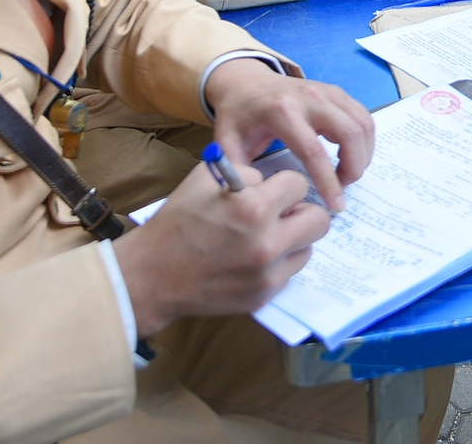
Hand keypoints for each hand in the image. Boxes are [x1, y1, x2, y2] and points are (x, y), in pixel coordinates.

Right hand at [113, 162, 328, 337]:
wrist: (152, 275)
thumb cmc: (177, 222)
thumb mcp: (205, 179)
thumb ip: (246, 174)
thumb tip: (273, 181)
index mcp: (254, 209)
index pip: (300, 185)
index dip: (284, 184)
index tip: (271, 190)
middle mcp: (268, 244)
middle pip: (319, 220)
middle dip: (301, 211)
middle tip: (281, 213)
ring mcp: (267, 275)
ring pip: (308, 248)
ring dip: (293, 239)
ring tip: (265, 236)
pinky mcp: (264, 296)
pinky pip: (290, 272)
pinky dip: (279, 263)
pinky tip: (253, 258)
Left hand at [204, 58, 374, 212]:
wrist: (245, 82)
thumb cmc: (238, 116)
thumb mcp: (228, 144)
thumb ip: (239, 174)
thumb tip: (257, 204)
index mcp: (282, 112)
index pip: (314, 151)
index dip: (328, 181)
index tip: (336, 206)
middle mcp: (309, 97)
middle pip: (349, 133)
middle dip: (354, 167)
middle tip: (342, 188)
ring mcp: (327, 91)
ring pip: (362, 123)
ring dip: (363, 154)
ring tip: (347, 174)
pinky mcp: (337, 92)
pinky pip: (363, 116)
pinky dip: (364, 140)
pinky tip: (351, 156)